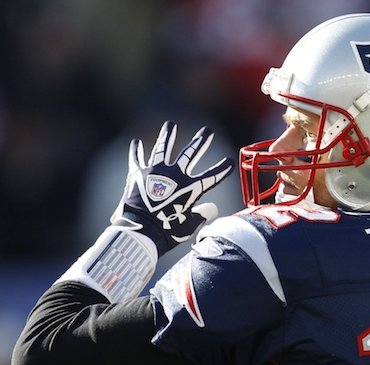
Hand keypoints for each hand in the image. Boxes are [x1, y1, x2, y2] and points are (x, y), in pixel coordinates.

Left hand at [111, 121, 233, 255]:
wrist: (141, 229)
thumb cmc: (167, 230)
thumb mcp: (189, 225)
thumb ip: (202, 214)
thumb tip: (212, 208)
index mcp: (189, 188)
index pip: (211, 176)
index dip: (222, 169)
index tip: (230, 161)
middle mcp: (174, 175)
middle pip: (190, 154)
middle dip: (200, 141)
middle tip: (207, 131)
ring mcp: (155, 171)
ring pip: (162, 148)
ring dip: (167, 135)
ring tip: (170, 124)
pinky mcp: (137, 173)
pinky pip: (137, 158)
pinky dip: (136, 151)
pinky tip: (136, 143)